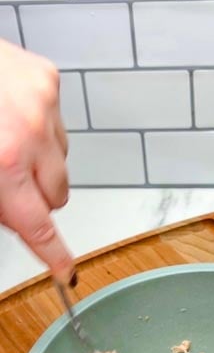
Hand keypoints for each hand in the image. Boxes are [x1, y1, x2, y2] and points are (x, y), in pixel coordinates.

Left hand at [0, 40, 72, 283]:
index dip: (54, 254)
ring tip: (3, 135)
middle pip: (57, 194)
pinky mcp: (47, 79)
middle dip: (34, 194)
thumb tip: (12, 218)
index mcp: (3, 163)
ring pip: (60, 157)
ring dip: (37, 157)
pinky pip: (57, 121)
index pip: (38, 226)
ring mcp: (44, 105)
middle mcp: (30, 136)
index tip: (67, 273)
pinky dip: (37, 122)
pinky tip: (9, 108)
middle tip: (4, 179)